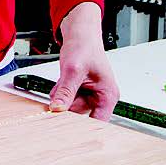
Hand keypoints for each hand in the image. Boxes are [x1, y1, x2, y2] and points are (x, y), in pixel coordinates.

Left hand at [49, 2, 118, 119]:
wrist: (79, 34)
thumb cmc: (84, 46)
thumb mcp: (73, 69)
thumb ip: (66, 91)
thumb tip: (57, 109)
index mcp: (108, 95)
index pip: (98, 122)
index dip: (83, 128)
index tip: (67, 130)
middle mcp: (100, 98)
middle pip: (80, 116)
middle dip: (67, 104)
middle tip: (61, 91)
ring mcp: (89, 95)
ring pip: (70, 108)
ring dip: (61, 97)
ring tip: (63, 81)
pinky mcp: (79, 92)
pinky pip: (66, 100)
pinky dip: (60, 93)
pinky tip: (61, 81)